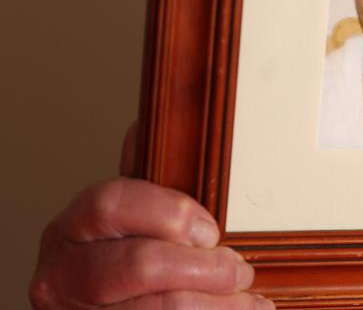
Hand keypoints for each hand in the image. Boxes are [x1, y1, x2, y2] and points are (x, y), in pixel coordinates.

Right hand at [29, 124, 272, 308]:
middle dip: (204, 268)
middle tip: (240, 270)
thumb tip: (152, 122)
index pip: (112, 204)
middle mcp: (62, 276)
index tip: (212, 229)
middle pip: (139, 264)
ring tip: (249, 299)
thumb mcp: (124, 220)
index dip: (170, 212)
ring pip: (159, 308)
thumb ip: (142, 180)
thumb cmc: (117, 265)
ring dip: (217, 305)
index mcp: (71, 229)